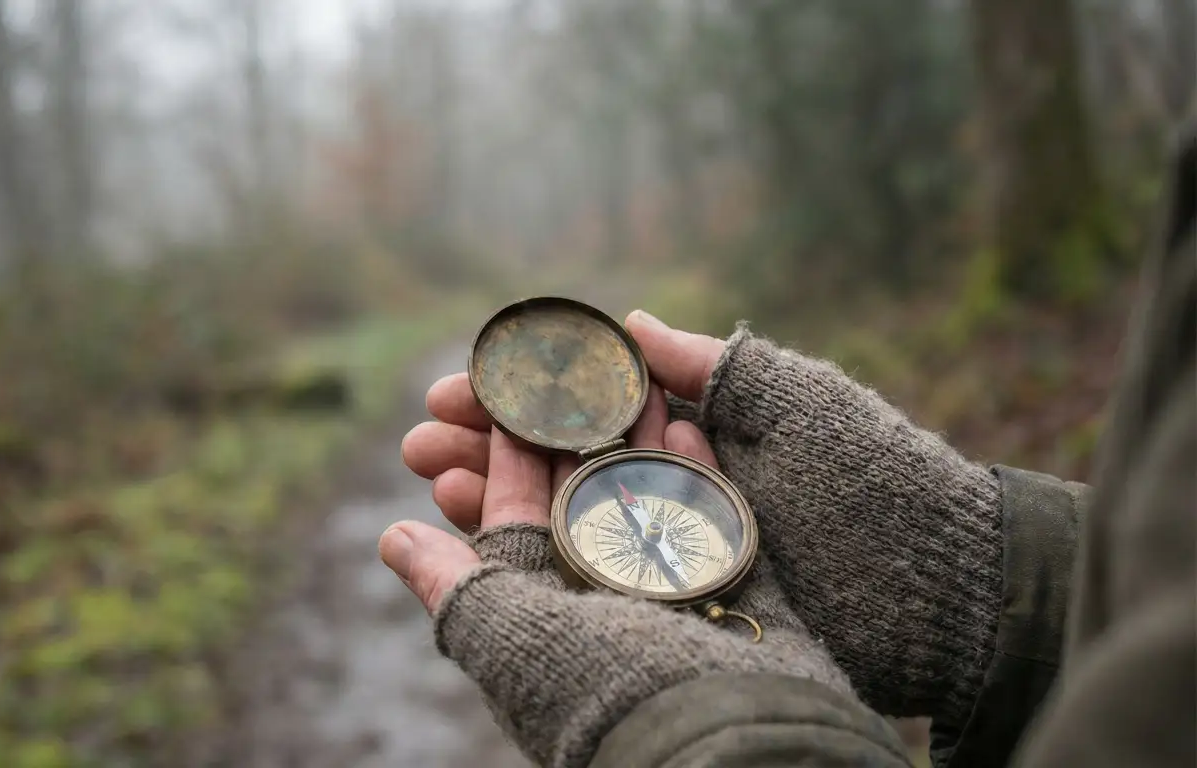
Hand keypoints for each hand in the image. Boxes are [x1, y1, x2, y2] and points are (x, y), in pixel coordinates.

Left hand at [381, 416, 855, 767]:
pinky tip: (685, 419)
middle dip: (571, 429)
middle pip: (580, 495)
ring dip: (637, 435)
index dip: (501, 452)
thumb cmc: (607, 694)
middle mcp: (605, 598)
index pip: (513, 513)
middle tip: (569, 367)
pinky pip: (712, 516)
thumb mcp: (512, 640)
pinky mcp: (737, 589)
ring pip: (648, 496)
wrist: (731, 748)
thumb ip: (457, 587)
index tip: (498, 390)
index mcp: (546, 609)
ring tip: (632, 376)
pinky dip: (697, 468)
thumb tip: (391, 537)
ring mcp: (673, 591)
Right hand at [403, 309, 1003, 725]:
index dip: (518, 391)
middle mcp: (672, 489)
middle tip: (417, 440)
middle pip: (554, 460)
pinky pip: (580, 576)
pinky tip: (473, 539)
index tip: (457, 384)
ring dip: (486, 493)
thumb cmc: (875, 483)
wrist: (935, 592)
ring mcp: (665, 550)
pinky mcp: (669, 603)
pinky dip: (522, 556)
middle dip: (482, 442)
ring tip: (431, 480)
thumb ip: (713, 366)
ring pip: (553, 516)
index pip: (586, 404)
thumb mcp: (797, 401)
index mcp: (698, 434)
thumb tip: (634, 317)